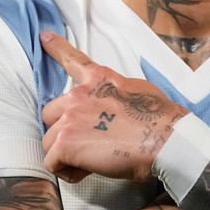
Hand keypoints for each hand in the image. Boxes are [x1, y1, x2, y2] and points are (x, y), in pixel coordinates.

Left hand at [40, 31, 189, 182]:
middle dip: (62, 130)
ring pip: (49, 142)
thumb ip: (116, 94)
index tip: (44, 37)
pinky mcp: (67, 143)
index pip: (72, 59)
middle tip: (85, 145)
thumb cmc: (160, 119)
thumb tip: (115, 106)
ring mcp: (70, 119)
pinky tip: (85, 172)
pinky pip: (52, 162)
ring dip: (66, 155)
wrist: (164, 139)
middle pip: (50, 113)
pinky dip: (66, 171)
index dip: (56, 47)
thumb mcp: (138, 91)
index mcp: (99, 79)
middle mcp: (79, 95)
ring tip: (90, 163)